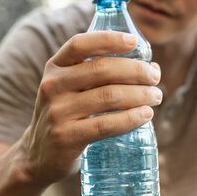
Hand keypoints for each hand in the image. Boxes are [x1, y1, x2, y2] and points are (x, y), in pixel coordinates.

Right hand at [21, 31, 161, 184]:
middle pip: (102, 69)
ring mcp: (58, 112)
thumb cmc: (68, 115)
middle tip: (155, 78)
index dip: (109, 39)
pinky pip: (106, 124)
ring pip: (109, 96)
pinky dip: (131, 118)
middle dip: (136, 71)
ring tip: (156, 96)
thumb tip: (151, 67)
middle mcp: (53, 86)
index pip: (80, 44)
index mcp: (55, 67)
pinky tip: (146, 115)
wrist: (40, 156)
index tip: (135, 42)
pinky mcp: (66, 138)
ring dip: (140, 94)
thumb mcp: (71, 88)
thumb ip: (101, 74)